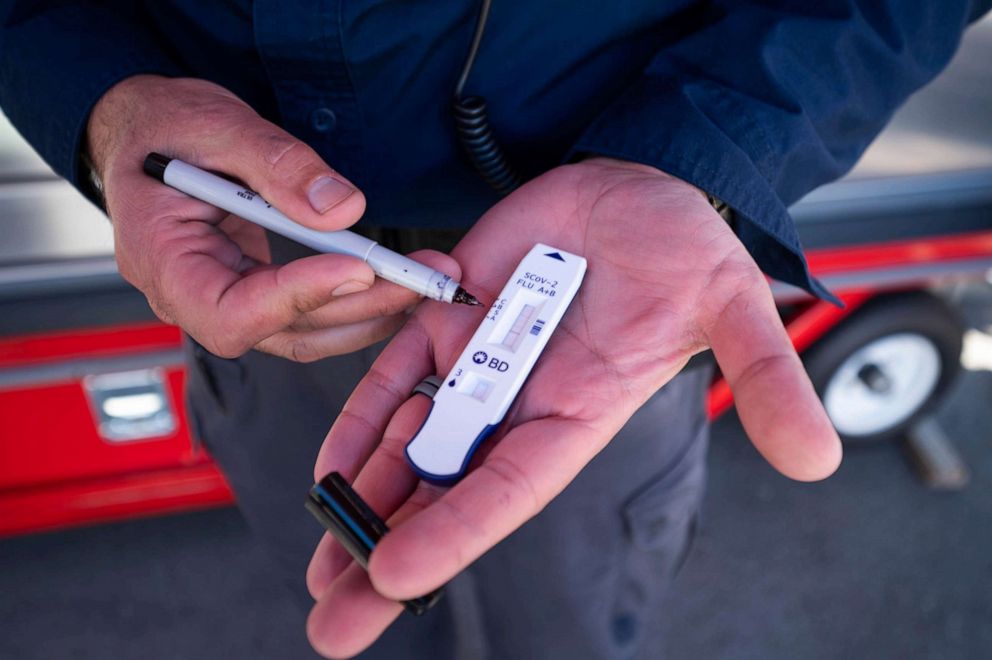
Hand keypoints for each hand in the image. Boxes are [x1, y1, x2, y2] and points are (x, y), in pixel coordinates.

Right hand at [87, 75, 457, 359]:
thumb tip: (342, 208)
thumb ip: (277, 165)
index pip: (231, 311)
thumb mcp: (214, 126)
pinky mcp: (256, 290)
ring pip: (305, 332)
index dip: (298, 297)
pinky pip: (308, 313)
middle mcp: (193, 297)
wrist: (145, 134)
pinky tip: (393, 284)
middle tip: (419, 279)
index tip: (357, 268)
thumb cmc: (161, 128)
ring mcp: (228, 298)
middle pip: (284, 329)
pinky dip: (354, 302)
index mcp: (163, 262)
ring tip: (423, 283)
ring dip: (368, 311)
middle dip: (359, 305)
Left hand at [305, 158, 841, 656]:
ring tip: (316, 565)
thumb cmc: (686, 248)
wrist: (637, 185)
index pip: (509, 486)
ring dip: (357, 499)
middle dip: (386, 552)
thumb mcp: (734, 309)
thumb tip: (820, 459)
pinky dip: (358, 416)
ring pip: (406, 441)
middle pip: (444, 489)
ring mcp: (477, 360)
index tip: (394, 576)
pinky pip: (391, 371)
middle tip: (332, 622)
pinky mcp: (447, 315)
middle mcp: (520, 400)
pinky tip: (326, 465)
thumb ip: (766, 378)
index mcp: (579, 413)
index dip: (455, 532)